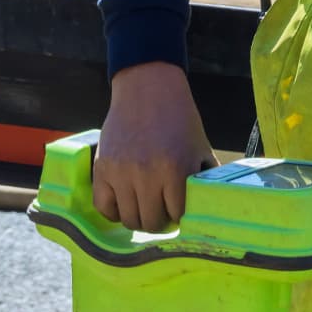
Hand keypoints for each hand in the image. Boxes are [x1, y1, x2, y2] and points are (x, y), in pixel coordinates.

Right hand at [93, 62, 212, 231]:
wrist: (147, 89)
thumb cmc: (178, 119)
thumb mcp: (200, 148)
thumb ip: (204, 178)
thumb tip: (210, 208)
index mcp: (176, 170)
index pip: (177, 216)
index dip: (179, 216)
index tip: (179, 211)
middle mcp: (146, 174)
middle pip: (151, 222)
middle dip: (159, 220)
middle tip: (161, 210)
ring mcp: (121, 173)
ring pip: (128, 219)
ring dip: (138, 217)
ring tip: (144, 206)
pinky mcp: (102, 169)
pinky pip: (104, 207)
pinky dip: (114, 211)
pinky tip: (124, 202)